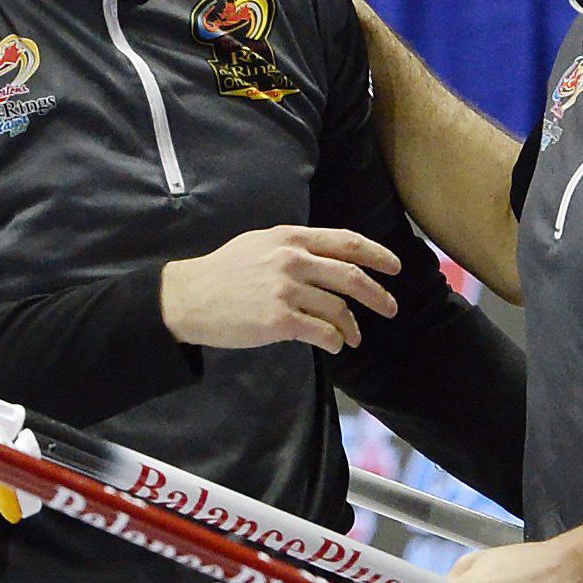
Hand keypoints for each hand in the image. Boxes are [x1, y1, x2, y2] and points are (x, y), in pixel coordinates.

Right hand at [160, 224, 401, 351]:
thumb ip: (294, 247)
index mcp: (290, 238)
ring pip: (338, 309)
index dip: (377, 254)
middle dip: (378, 295)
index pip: (346, 242)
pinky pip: (322, 332)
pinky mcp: (279, 320)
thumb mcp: (259, 244)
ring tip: (352, 337)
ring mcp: (286, 290)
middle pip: (351, 277)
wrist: (187, 297)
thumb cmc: (222, 272)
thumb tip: (329, 259)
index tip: (394, 267)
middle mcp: (292, 260)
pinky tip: (333, 344)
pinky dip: (334, 340)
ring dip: (352, 326)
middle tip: (390, 308)